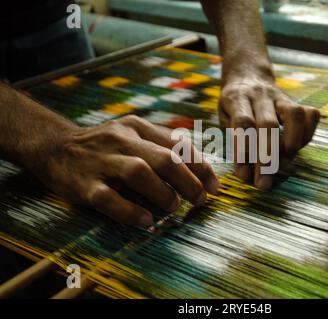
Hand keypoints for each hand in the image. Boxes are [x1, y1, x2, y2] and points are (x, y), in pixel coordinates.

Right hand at [28, 115, 218, 229]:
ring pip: (139, 174)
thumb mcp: (133, 134)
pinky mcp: (84, 184)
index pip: (178, 145)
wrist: (54, 147)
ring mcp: (101, 161)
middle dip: (189, 182)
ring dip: (163, 194)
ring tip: (174, 207)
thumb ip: (163, 144)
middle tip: (199, 200)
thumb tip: (199, 167)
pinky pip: (109, 199)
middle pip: (164, 159)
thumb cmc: (105, 145)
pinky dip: (131, 212)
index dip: (201, 167)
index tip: (214, 187)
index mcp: (137, 127)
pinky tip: (146, 220)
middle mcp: (121, 140)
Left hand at [219, 74, 319, 188]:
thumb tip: (246, 174)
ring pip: (295, 115)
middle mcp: (260, 95)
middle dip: (267, 157)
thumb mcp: (223, 117)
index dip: (244, 151)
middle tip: (264, 183)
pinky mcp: (296, 101)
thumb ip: (235, 140)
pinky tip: (296, 149)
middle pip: (268, 125)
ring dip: (292, 144)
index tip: (244, 175)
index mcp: (237, 98)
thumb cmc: (233, 106)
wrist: (247, 75)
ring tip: (284, 164)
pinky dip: (307, 134)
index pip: (243, 124)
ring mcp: (280, 97)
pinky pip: (310, 114)